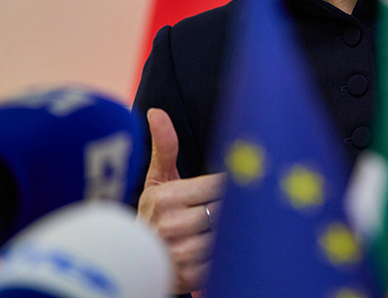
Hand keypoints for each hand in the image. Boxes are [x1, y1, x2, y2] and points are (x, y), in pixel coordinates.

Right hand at [137, 108, 224, 293]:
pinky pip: (223, 260)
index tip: (241, 181)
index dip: (231, 185)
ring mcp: (178, 254)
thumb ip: (164, 147)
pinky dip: (230, 254)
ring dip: (236, 231)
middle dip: (236, 207)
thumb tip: (156, 112)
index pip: (217, 186)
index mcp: (165, 199)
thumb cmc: (155, 214)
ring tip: (238, 224)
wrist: (138, 259)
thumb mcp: (157, 181)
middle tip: (249, 201)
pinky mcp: (188, 276)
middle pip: (224, 211)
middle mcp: (169, 227)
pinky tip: (229, 246)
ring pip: (226, 236)